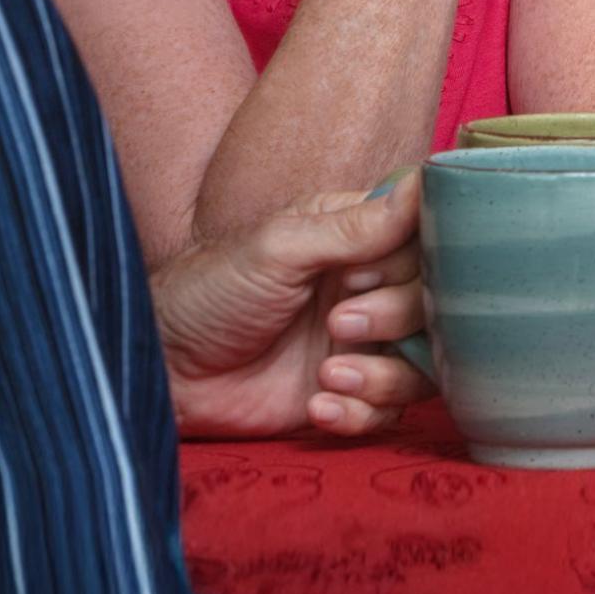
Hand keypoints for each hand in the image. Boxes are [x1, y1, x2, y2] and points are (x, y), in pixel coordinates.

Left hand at [154, 176, 431, 438]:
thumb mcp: (280, 248)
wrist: (160, 372)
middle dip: (395, 318)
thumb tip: (426, 180)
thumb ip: (356, 226)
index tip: (363, 274)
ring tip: (327, 374)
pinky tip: (318, 405)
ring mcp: (360, 344)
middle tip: (338, 322)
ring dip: (383, 375)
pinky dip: (360, 413)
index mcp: (359, 238)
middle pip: (434, 303)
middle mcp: (370, 288)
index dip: (413, 261)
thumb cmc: (210, 291)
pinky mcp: (345, 394)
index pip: (427, 240)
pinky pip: (388, 412)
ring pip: (420, 363)